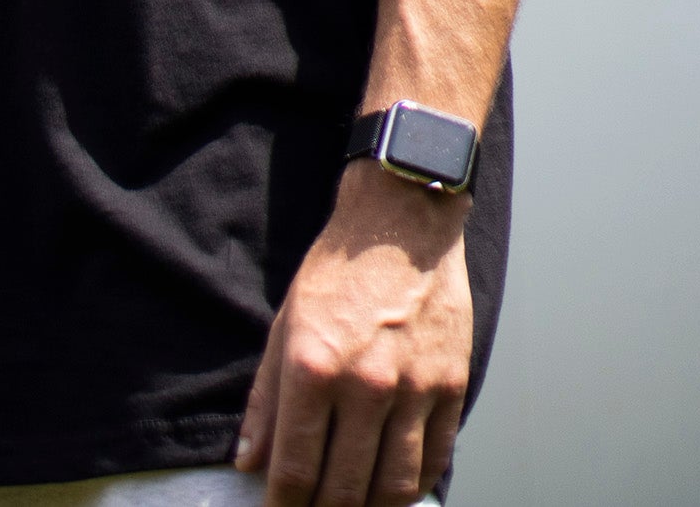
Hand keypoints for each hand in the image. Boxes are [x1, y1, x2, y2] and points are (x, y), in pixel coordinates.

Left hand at [233, 165, 471, 506]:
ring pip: (393, 488)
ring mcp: (412, 388)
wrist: (400, 222)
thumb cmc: (338, 270)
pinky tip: (396, 489)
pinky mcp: (450, 385)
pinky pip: (434, 460)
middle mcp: (364, 384)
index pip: (296, 469)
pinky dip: (414, 487)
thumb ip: (265, 399)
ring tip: (355, 506)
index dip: (284, 506)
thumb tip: (249, 461)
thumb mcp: (285, 324)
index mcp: (313, 366)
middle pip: (344, 490)